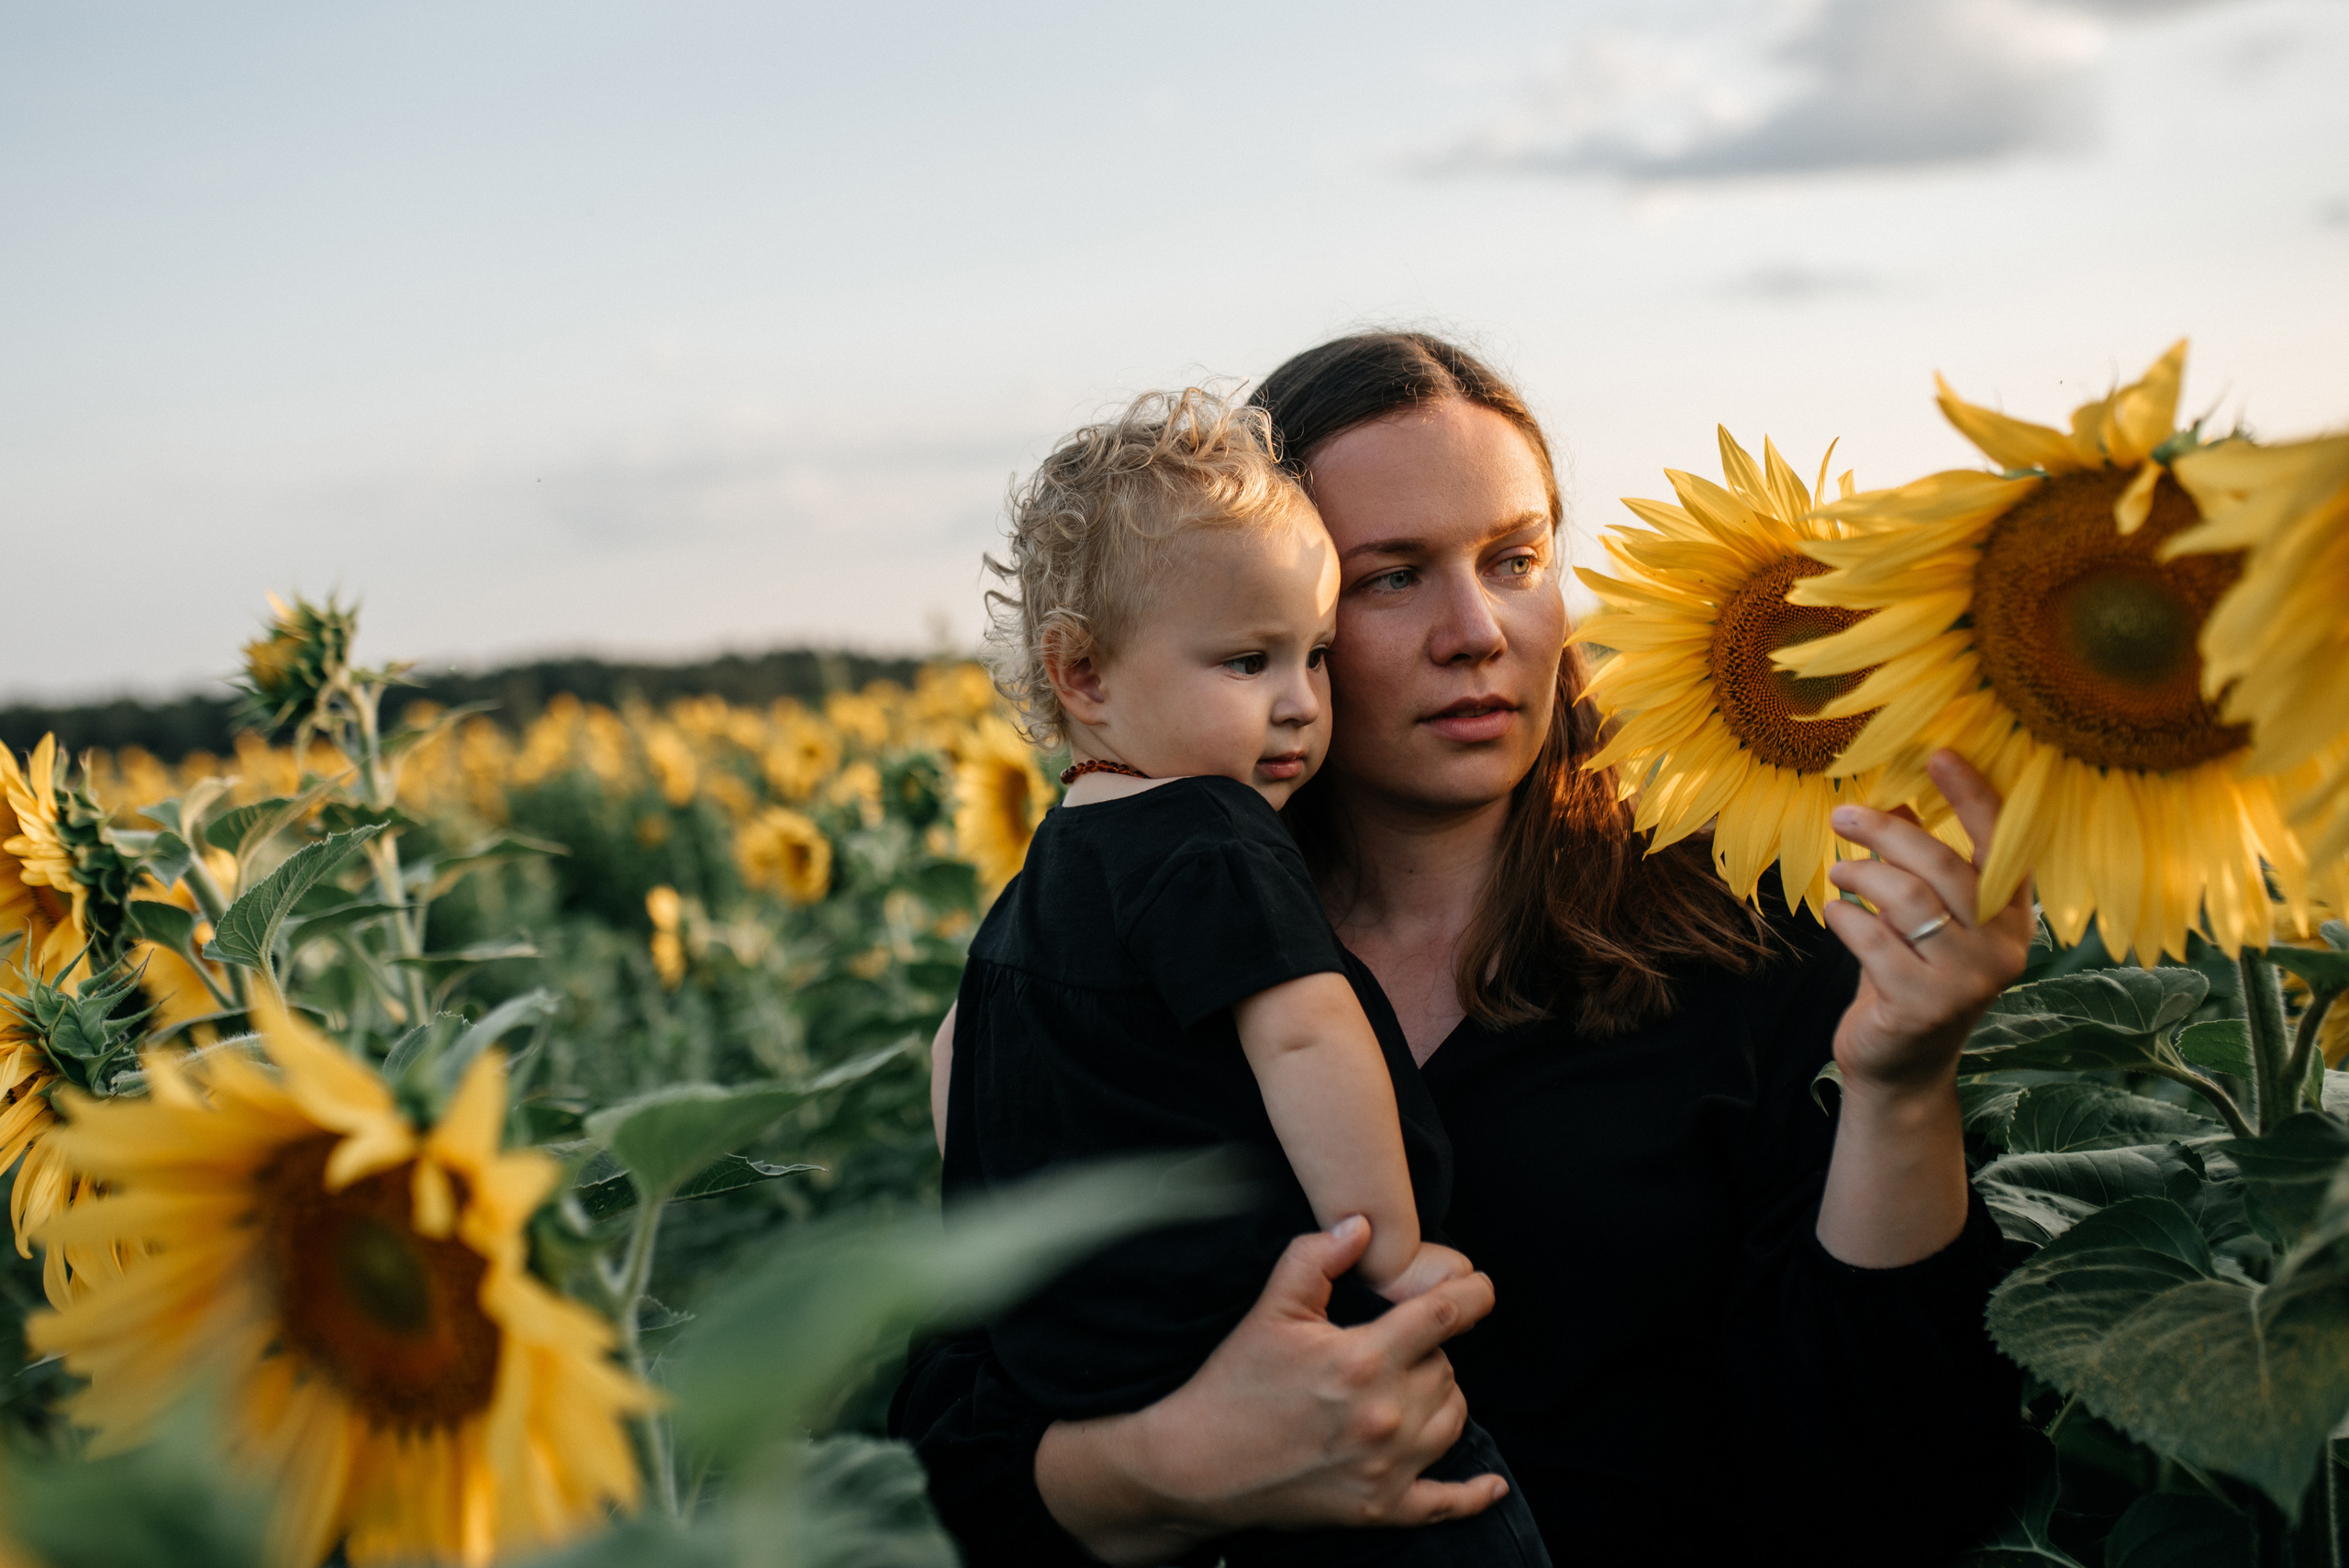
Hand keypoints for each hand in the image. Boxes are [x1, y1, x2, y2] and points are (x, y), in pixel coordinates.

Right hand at [1037, 1215, 1505, 1563]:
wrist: (1197, 1465)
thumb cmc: (1233, 1384)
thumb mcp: (1270, 1310)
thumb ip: (1316, 1258)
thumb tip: (1362, 1226)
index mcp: (1359, 1361)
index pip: (1442, 1317)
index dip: (1471, 1295)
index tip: (1481, 1287)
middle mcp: (1383, 1416)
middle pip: (1446, 1368)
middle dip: (1427, 1351)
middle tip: (1389, 1347)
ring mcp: (1385, 1469)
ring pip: (1453, 1419)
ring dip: (1441, 1398)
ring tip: (1406, 1387)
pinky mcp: (1378, 1508)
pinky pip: (1446, 1504)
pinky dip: (1474, 1494)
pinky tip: (1490, 1484)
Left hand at [1823, 750, 2033, 1094]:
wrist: (1901, 1065)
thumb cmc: (1909, 974)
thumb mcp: (1921, 917)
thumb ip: (1919, 865)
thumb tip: (1900, 798)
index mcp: (2012, 917)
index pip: (2002, 844)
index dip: (1973, 797)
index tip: (1939, 754)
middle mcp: (2003, 948)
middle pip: (1943, 867)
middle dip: (1887, 832)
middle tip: (1844, 816)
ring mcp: (1967, 981)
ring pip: (1907, 900)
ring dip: (1861, 876)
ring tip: (1839, 872)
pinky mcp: (1923, 1006)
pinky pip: (1873, 938)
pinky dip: (1844, 917)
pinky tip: (1836, 915)